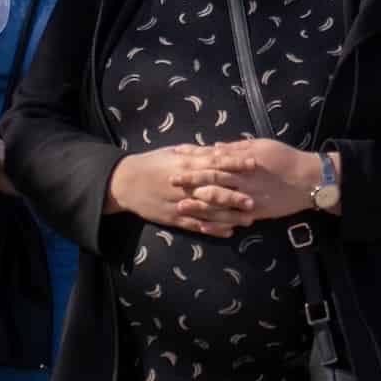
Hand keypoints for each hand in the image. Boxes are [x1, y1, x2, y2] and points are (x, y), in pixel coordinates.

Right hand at [108, 147, 249, 236]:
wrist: (125, 182)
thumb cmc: (153, 162)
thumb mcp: (174, 151)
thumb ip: (197, 152)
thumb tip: (221, 149)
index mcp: (186, 164)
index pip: (216, 163)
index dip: (236, 164)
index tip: (254, 164)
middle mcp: (185, 185)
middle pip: (214, 190)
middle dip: (235, 196)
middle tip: (254, 200)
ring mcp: (179, 203)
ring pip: (208, 211)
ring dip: (229, 216)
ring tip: (248, 220)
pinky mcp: (173, 218)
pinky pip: (196, 225)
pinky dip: (212, 229)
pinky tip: (228, 232)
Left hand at [177, 138, 322, 221]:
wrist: (308, 179)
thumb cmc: (286, 158)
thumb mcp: (263, 145)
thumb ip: (238, 147)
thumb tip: (216, 146)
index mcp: (243, 160)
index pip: (214, 159)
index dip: (195, 159)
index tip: (177, 159)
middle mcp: (243, 179)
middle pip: (212, 179)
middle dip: (191, 180)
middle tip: (171, 181)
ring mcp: (248, 197)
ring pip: (219, 201)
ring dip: (198, 204)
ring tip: (180, 205)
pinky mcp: (255, 212)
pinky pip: (232, 218)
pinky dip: (217, 222)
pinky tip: (202, 225)